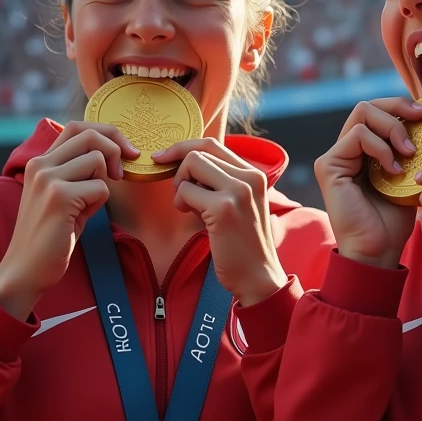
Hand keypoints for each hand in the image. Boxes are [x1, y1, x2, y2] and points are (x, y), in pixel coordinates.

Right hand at [0, 121, 140, 319]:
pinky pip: (101, 187)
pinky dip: (100, 202)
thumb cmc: (52, 234)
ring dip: (104, 182)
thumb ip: (79, 171)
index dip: (107, 133)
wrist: (28, 268)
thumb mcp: (63, 194)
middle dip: (116, 148)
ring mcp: (48, 179)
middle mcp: (41, 164)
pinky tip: (83, 216)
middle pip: (91, 135)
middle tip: (121, 173)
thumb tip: (115, 151)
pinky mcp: (59, 196)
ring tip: (89, 203)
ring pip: (98, 159)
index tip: (126, 151)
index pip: (78, 127)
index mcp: (41, 161)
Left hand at [154, 138, 286, 305]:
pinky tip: (192, 217)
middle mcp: (250, 177)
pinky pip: (186, 191)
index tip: (163, 158)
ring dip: (181, 185)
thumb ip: (220, 181)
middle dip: (179, 169)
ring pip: (192, 164)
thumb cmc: (242, 243)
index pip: (213, 144)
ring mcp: (239, 191)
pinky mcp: (224, 209)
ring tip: (189, 207)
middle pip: (199, 151)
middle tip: (181, 194)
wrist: (258, 276)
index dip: (183, 147)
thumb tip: (185, 162)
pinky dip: (181, 202)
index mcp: (255, 174)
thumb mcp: (239, 203)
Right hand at [314, 98, 421, 268]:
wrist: (378, 250)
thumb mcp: (411, 177)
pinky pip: (358, 136)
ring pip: (363, 113)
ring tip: (409, 153)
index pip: (378, 111)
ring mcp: (335, 156)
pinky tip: (394, 170)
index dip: (401, 106)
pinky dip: (381, 147)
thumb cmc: (395, 220)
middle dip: (398, 107)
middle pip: (368, 105)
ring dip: (393, 128)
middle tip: (421, 118)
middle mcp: (346, 149)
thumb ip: (412, 151)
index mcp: (364, 150)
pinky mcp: (329, 165)